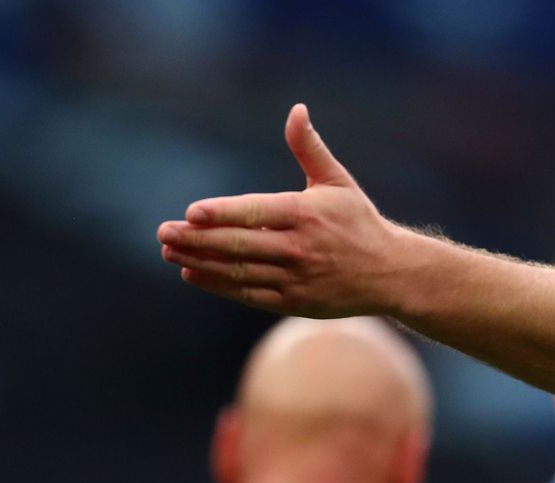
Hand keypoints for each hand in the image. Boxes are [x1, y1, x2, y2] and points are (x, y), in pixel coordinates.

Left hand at [158, 104, 407, 317]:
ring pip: (239, 271)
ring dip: (200, 261)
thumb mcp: (337, 182)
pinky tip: (192, 273)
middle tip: (163, 232)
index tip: (190, 212)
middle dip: (197, 239)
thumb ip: (309, 148)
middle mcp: (300, 248)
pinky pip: (249, 294)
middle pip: (239, 245)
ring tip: (169, 250)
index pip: (256, 213)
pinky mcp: (294, 301)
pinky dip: (219, 284)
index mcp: (307, 214)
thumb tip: (296, 110)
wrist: (391, 274)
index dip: (222, 213)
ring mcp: (296, 278)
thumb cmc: (359, 222)